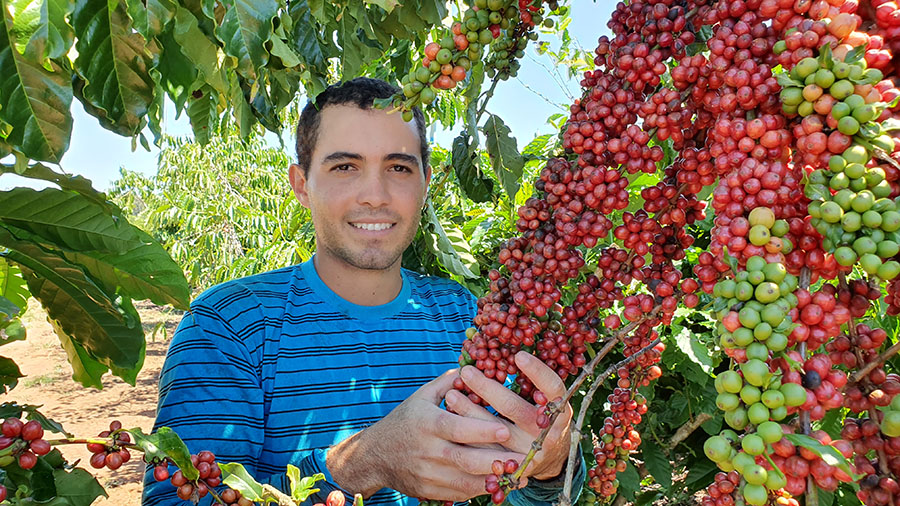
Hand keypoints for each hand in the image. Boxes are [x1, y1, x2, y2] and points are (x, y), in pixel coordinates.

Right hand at [326, 370, 527, 500]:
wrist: (375, 455)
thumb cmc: (406, 420)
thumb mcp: (422, 396)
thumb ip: (449, 381)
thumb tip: (475, 366)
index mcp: (428, 423)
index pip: (458, 428)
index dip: (482, 431)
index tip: (506, 430)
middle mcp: (428, 450)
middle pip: (465, 459)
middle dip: (497, 461)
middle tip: (525, 458)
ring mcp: (427, 474)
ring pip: (465, 481)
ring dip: (494, 480)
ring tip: (520, 476)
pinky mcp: (428, 491)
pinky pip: (459, 494)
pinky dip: (480, 491)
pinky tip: (500, 485)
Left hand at [445, 352, 572, 480]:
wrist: (550, 459)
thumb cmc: (544, 417)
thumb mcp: (547, 402)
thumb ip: (533, 383)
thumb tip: (506, 350)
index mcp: (560, 412)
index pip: (552, 388)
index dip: (537, 372)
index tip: (518, 355)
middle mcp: (546, 433)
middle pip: (514, 408)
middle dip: (487, 388)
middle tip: (466, 371)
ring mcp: (528, 453)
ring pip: (493, 431)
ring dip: (470, 411)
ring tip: (451, 394)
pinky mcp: (511, 469)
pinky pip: (483, 451)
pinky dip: (466, 436)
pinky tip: (452, 420)